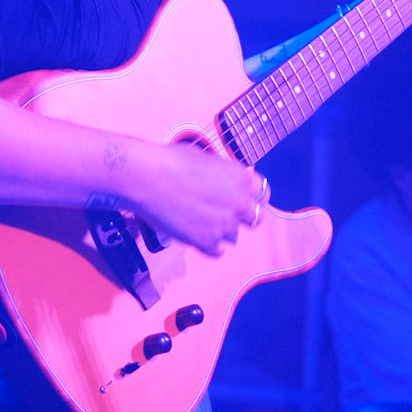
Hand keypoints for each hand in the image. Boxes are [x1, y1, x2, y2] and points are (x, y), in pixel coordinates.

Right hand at [124, 140, 267, 255]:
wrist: (148, 178)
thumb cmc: (171, 162)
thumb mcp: (207, 160)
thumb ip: (224, 176)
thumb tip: (226, 183)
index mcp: (242, 179)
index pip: (263, 194)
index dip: (252, 197)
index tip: (244, 199)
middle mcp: (239, 203)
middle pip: (255, 218)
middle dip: (242, 217)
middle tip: (224, 213)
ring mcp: (224, 225)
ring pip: (233, 236)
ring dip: (221, 230)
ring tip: (198, 219)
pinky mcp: (207, 242)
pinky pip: (217, 251)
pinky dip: (208, 245)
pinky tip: (195, 234)